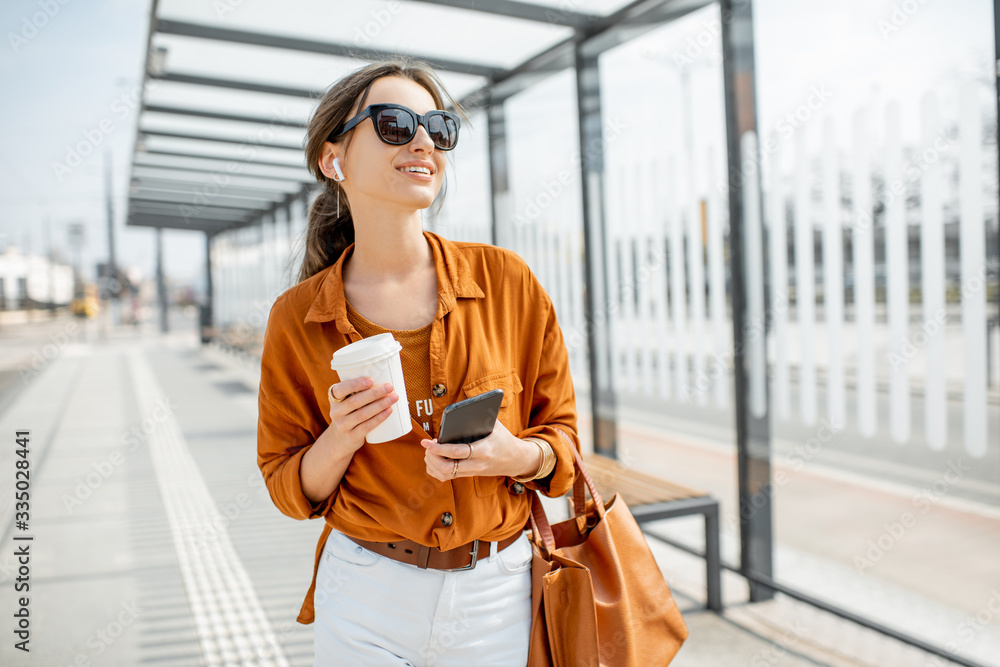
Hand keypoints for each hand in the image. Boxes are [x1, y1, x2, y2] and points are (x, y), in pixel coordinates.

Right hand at [327, 377, 398, 453]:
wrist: (341, 439)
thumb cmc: (350, 412)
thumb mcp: (347, 400)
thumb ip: (359, 390)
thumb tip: (386, 377)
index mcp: (334, 398)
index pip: (340, 389)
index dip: (355, 384)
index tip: (372, 380)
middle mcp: (335, 411)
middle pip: (355, 401)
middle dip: (374, 393)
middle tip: (390, 387)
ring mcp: (342, 425)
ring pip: (363, 414)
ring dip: (380, 405)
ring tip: (394, 397)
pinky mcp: (351, 436)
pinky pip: (367, 426)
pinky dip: (379, 418)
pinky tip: (389, 411)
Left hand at [420, 419, 538, 482]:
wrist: (516, 459)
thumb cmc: (503, 439)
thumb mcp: (495, 425)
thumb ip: (480, 416)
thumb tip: (463, 405)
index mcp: (483, 450)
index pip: (457, 452)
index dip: (439, 449)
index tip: (427, 442)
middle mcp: (477, 464)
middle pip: (447, 468)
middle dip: (432, 457)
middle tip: (428, 446)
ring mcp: (473, 472)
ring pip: (445, 475)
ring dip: (432, 464)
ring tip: (430, 452)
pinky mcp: (469, 475)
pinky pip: (447, 478)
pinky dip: (436, 471)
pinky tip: (434, 461)